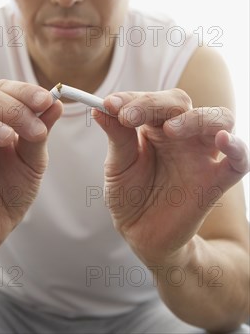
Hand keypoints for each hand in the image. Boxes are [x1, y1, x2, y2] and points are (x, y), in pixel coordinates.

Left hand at [92, 89, 248, 265]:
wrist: (142, 236)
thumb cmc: (130, 195)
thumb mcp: (118, 166)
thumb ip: (116, 137)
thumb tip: (98, 108)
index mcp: (156, 126)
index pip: (151, 100)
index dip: (131, 98)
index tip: (109, 104)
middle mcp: (182, 134)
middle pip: (181, 102)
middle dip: (153, 103)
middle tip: (127, 116)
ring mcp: (201, 155)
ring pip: (218, 118)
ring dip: (195, 118)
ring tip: (170, 129)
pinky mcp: (216, 181)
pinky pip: (239, 160)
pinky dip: (237, 147)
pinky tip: (224, 140)